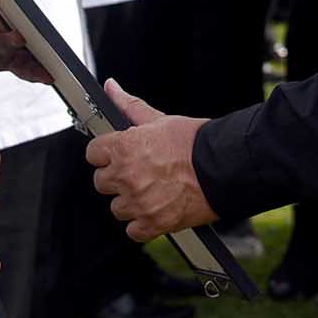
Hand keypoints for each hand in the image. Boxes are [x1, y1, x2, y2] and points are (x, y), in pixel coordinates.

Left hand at [85, 80, 215, 241]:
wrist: (224, 168)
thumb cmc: (194, 143)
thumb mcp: (158, 119)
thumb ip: (129, 105)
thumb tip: (110, 87)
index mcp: (123, 148)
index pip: (93, 154)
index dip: (105, 153)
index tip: (116, 155)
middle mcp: (126, 176)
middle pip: (101, 182)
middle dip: (117, 177)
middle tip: (138, 172)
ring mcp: (138, 202)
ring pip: (116, 207)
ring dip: (130, 202)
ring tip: (151, 191)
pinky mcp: (152, 224)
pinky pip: (133, 230)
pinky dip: (142, 224)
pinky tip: (155, 209)